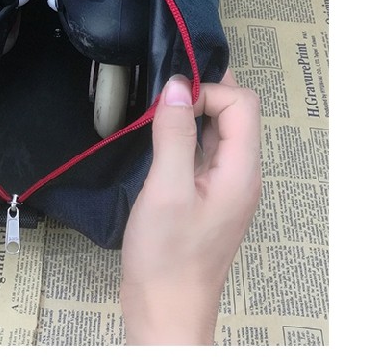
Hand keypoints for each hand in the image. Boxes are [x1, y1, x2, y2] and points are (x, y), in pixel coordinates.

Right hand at [120, 69, 261, 344]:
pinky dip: (184, 136)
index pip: (241, 103)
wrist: (165, 312)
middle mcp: (241, 174)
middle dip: (201, 95)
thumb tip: (177, 84)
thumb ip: (174, 134)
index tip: (169, 104)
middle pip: (235, 113)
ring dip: (191, 115)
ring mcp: (225, 186)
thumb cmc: (167, 256)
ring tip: (155, 115)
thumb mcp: (166, 189)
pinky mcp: (207, 196)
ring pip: (218, 131)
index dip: (207, 91)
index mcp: (241, 170)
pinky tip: (158, 140)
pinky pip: (204, 151)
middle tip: (161, 97)